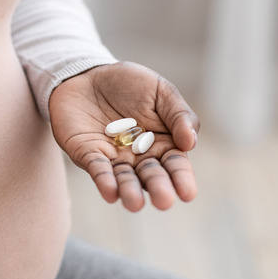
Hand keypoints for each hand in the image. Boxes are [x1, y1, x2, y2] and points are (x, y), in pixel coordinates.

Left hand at [49, 61, 199, 210]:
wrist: (87, 74)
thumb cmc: (128, 84)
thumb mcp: (160, 91)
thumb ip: (178, 115)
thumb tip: (190, 143)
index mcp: (163, 143)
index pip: (175, 164)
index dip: (181, 178)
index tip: (187, 194)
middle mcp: (139, 156)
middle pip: (150, 176)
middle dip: (157, 188)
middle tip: (163, 201)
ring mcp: (113, 158)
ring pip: (123, 178)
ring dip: (129, 191)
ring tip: (135, 204)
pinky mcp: (88, 155)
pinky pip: (97, 169)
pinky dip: (103, 180)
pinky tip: (110, 192)